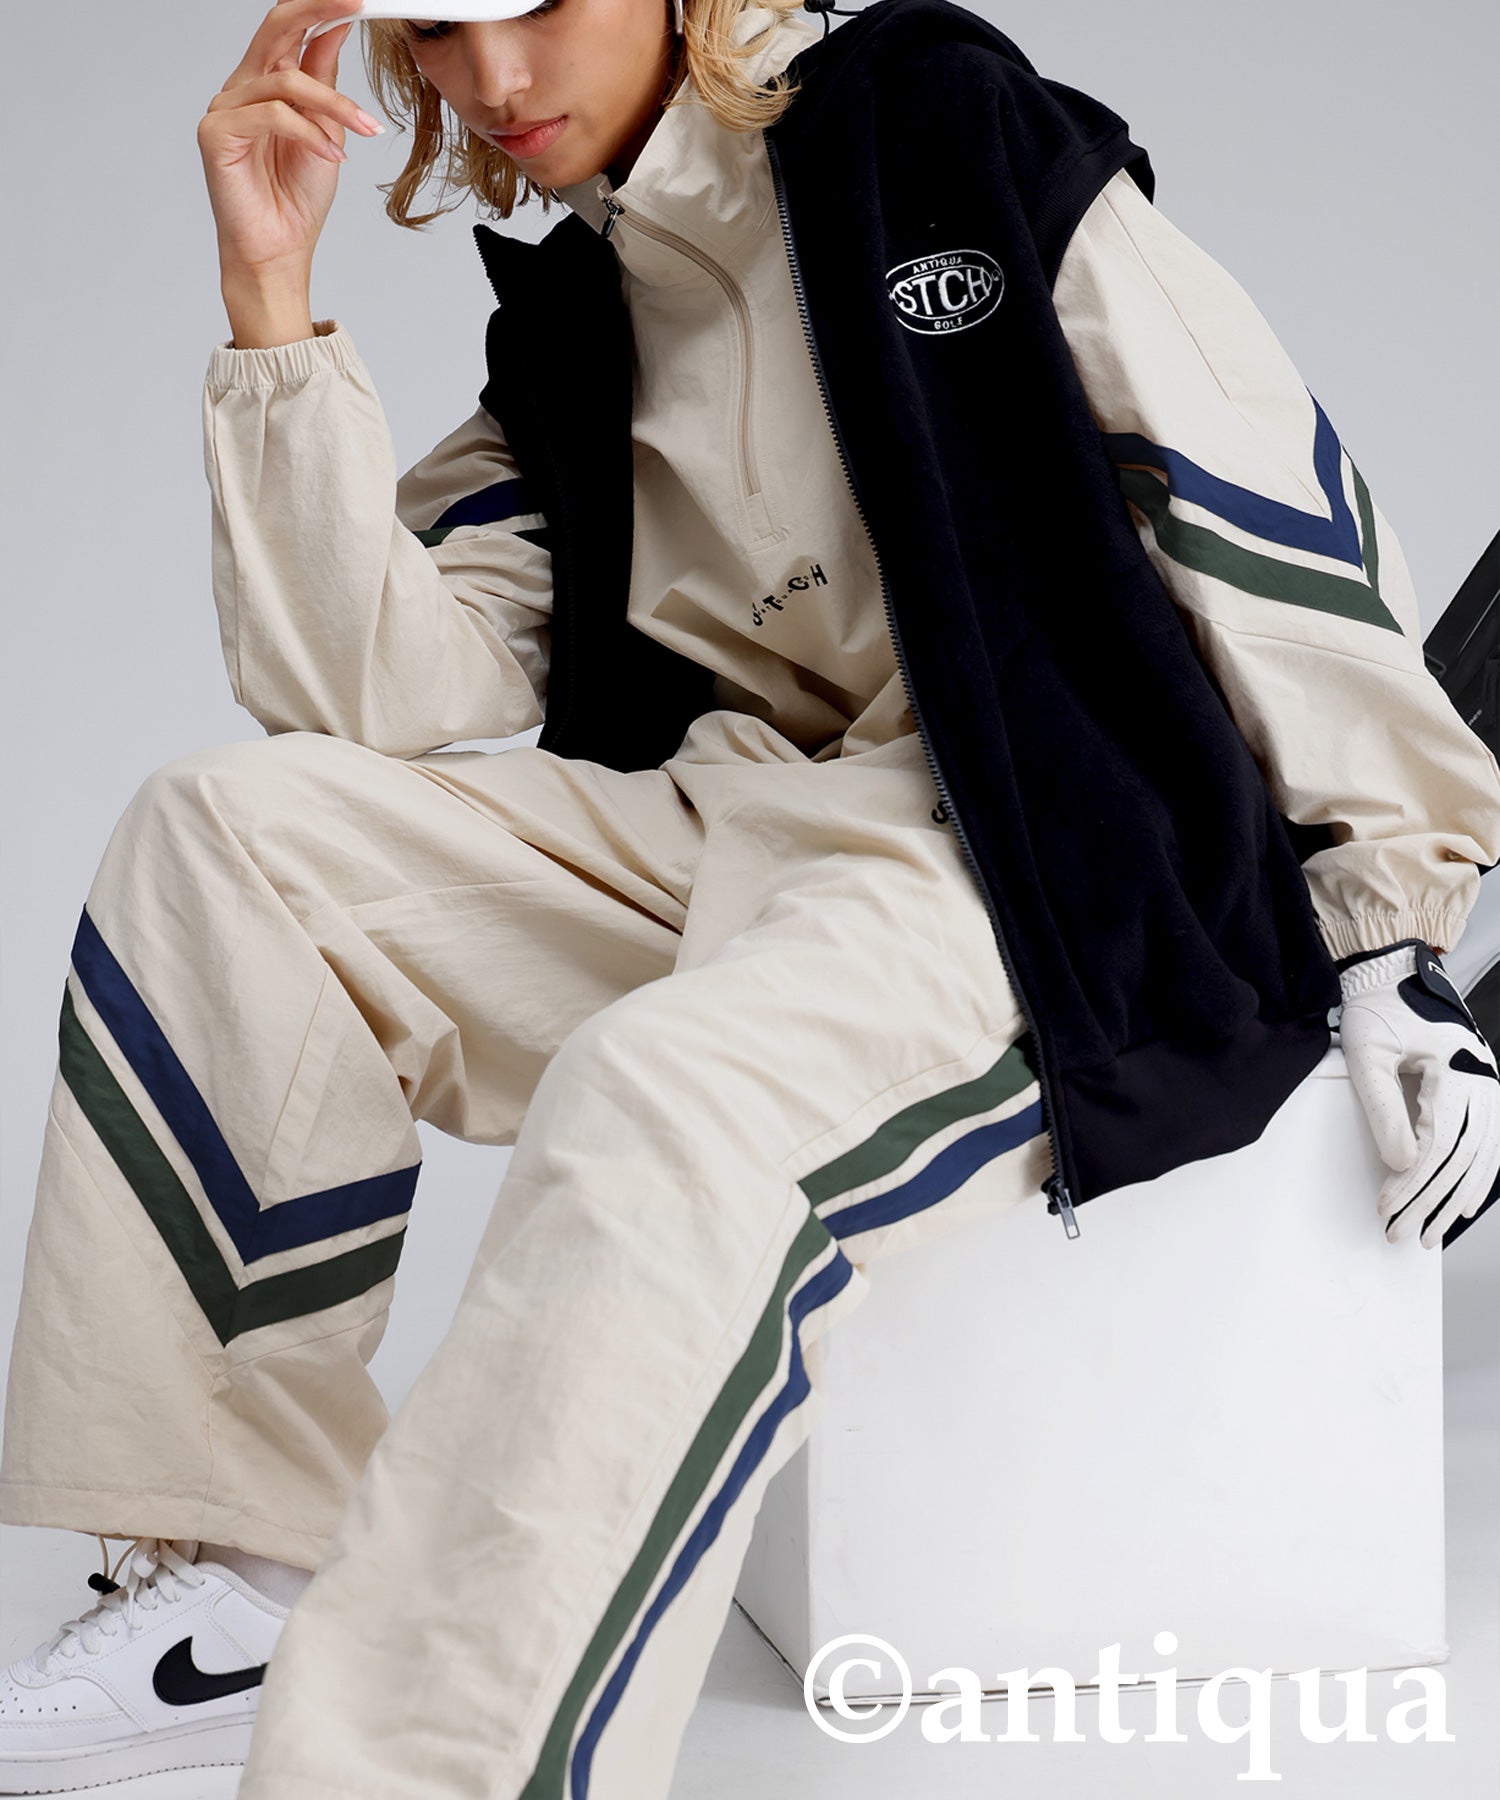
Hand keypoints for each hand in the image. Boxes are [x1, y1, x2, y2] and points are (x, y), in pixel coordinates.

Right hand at [197, 0, 381, 283]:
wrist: (279, 251)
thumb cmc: (297, 198)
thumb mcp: (326, 130)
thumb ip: (324, 80)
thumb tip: (335, 28)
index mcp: (268, 82)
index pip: (289, 27)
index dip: (321, 7)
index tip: (360, 2)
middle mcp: (243, 87)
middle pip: (275, 27)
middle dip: (318, 10)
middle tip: (356, 5)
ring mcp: (226, 107)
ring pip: (285, 81)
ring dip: (334, 105)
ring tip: (364, 130)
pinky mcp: (217, 132)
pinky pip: (271, 115)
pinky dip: (308, 133)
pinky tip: (331, 157)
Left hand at [1335, 938, 1499, 1247]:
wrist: (1391, 971)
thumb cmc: (1377, 1005)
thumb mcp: (1367, 1054)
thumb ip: (1382, 1109)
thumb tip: (1400, 1164)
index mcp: (1457, 1067)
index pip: (1439, 1143)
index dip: (1414, 1182)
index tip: (1387, 1206)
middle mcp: (1483, 1078)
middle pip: (1463, 1157)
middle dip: (1432, 1201)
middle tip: (1404, 1233)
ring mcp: (1488, 1082)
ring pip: (1482, 1155)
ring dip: (1456, 1198)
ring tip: (1432, 1231)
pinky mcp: (1482, 1087)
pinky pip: (1489, 1141)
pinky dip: (1479, 1176)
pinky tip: (1465, 1203)